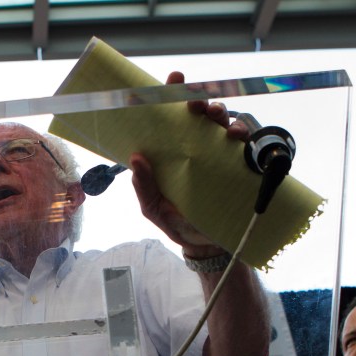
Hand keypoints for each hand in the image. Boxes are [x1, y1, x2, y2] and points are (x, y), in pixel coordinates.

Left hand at [129, 71, 244, 257]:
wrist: (206, 246)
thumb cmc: (177, 222)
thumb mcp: (154, 208)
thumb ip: (144, 187)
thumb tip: (135, 159)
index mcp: (175, 151)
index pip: (174, 118)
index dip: (174, 94)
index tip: (173, 78)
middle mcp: (200, 146)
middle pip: (202, 114)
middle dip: (199, 100)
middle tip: (193, 102)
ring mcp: (223, 154)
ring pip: (227, 122)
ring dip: (222, 115)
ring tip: (216, 119)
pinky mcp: (244, 166)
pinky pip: (249, 144)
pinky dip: (245, 135)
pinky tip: (236, 137)